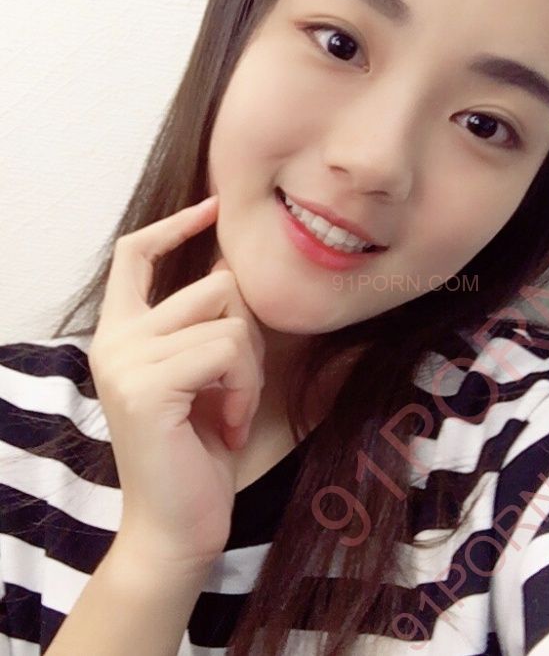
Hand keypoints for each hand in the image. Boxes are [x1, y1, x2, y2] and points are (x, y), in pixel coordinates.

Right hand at [88, 195, 265, 568]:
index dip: (175, 225)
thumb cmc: (196, 450)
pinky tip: (228, 426)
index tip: (213, 206)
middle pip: (215, 284)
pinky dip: (245, 389)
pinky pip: (228, 350)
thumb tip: (230, 266)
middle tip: (239, 387)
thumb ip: (203, 324)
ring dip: (250, 369)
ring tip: (231, 410)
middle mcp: (114, 339)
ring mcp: (125, 360)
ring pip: (229, 318)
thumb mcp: (201, 374)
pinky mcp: (147, 385)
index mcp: (122, 333)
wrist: (176, 526)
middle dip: (249, 335)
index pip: (134, 255)